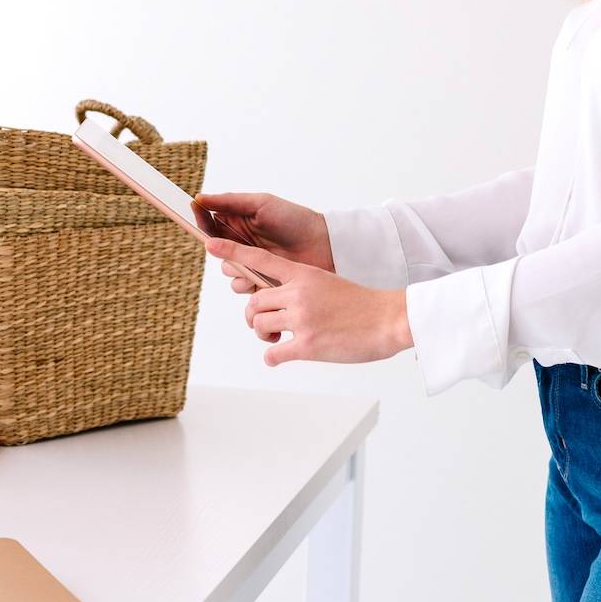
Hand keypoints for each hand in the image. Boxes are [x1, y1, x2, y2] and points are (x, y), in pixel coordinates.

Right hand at [194, 192, 334, 292]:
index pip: (209, 224)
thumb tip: (199, 198)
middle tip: (236, 248)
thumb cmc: (295, 220)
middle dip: (223, 251)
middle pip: (215, 252)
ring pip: (228, 272)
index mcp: (238, 223)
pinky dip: (249, 284)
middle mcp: (241, 245)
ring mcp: (251, 264)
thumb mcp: (261, 204)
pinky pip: (242, 288)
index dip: (200, 221)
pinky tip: (264, 278)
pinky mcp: (260, 283)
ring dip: (238, 270)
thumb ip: (229, 201)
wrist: (324, 246)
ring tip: (256, 267)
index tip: (194, 215)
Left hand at [207, 238, 412, 365]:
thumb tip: (276, 306)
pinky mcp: (308, 344)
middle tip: (263, 326)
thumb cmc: (361, 304)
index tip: (210, 244)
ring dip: (262, 336)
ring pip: (258, 326)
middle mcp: (298, 294)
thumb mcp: (326, 284)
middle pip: (253, 303)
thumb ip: (299, 289)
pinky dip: (272, 357)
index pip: (260, 259)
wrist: (389, 319)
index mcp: (303, 275)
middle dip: (252, 316)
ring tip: (275, 340)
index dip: (232, 252)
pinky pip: (272, 353)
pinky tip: (279, 357)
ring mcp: (302, 319)